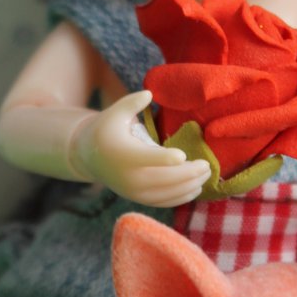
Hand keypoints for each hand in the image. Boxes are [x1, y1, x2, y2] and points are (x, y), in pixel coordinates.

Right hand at [71, 90, 210, 206]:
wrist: (89, 157)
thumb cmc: (106, 129)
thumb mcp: (115, 112)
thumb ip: (132, 102)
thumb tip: (150, 93)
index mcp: (124, 154)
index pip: (146, 158)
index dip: (165, 159)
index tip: (182, 155)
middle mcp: (129, 176)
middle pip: (164, 179)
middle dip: (189, 174)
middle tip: (207, 165)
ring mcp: (134, 191)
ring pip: (166, 194)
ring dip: (190, 186)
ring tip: (206, 175)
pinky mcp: (138, 199)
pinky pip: (163, 202)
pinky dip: (181, 197)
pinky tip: (196, 188)